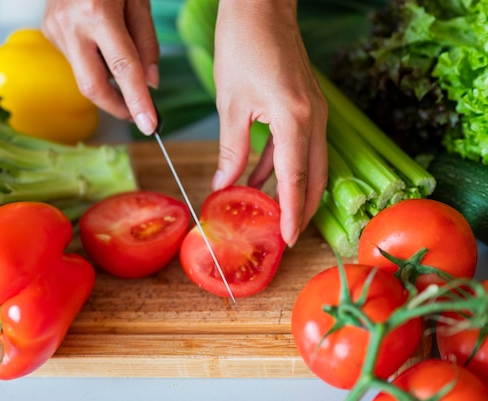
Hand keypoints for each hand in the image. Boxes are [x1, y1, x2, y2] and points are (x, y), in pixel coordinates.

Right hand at [41, 0, 159, 134]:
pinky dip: (94, 62)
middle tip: (138, 113)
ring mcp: (54, 29)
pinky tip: (99, 42)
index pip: (123, 70)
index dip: (137, 102)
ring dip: (107, 77)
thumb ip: (146, 43)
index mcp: (97, 13)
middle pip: (93, 87)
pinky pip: (76, 60)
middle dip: (118, 106)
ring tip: (117, 51)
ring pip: (84, 75)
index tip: (149, 126)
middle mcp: (70, 24)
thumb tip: (150, 84)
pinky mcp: (48, 31)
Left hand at [211, 0, 327, 247]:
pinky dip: (281, 166)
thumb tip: (222, 185)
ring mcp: (314, 112)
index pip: (296, 179)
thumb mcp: (230, 104)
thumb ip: (230, 150)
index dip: (292, 213)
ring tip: (269, 213)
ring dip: (290, 189)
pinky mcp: (306, 106)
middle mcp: (314, 119)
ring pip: (308, 164)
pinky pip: (299, 146)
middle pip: (313, 177)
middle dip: (299, 209)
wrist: (261, 6)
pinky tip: (258, 179)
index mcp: (295, 119)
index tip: (289, 240)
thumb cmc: (243, 46)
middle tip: (284, 235)